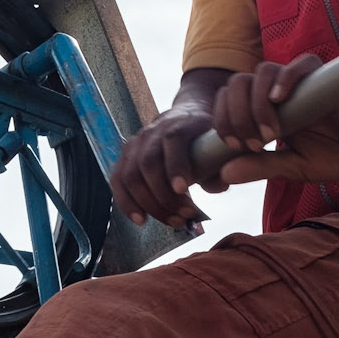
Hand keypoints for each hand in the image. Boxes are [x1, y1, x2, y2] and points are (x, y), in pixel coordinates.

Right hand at [110, 106, 215, 226]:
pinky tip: (141, 220)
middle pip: (148, 163)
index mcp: (179, 124)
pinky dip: (127, 203)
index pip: (172, 140)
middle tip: (184, 215)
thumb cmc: (203, 138)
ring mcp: (135, 144)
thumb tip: (220, 185)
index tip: (182, 190)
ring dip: (150, 204)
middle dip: (164, 195)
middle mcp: (152, 132)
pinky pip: (118, 182)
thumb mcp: (217, 146)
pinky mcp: (124, 158)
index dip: (175, 165)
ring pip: (131, 176)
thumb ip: (219, 167)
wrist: (186, 116)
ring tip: (172, 221)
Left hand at [213, 54, 338, 186]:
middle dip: (234, 114)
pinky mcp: (325, 79)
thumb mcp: (293, 167)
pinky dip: (285, 78)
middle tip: (250, 143)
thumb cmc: (338, 155)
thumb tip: (224, 174)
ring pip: (262, 72)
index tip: (233, 147)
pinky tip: (280, 99)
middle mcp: (279, 93)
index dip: (222, 120)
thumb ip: (261, 167)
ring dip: (255, 104)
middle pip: (239, 83)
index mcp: (268, 111)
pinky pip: (300, 65)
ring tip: (270, 135)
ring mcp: (301, 84)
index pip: (230, 99)